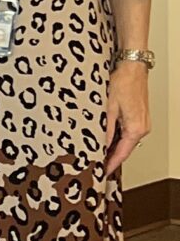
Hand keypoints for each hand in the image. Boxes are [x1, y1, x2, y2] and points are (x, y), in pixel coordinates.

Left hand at [103, 63, 151, 177]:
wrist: (133, 68)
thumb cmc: (122, 83)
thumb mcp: (108, 107)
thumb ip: (106, 127)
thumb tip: (101, 144)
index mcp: (135, 128)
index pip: (122, 153)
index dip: (111, 163)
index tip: (103, 171)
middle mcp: (142, 128)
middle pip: (125, 148)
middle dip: (112, 157)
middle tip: (97, 164)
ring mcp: (143, 123)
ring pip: (126, 140)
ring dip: (114, 146)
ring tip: (99, 153)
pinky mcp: (140, 117)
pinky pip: (128, 132)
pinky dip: (118, 137)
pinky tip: (107, 137)